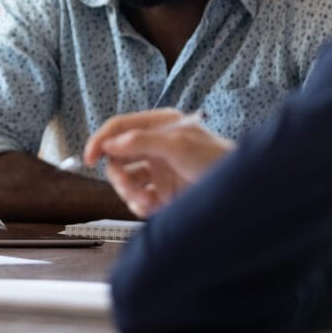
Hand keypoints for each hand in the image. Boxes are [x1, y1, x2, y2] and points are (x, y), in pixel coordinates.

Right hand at [83, 109, 232, 217]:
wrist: (242, 194)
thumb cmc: (218, 161)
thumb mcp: (178, 146)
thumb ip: (142, 141)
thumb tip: (111, 144)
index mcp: (159, 125)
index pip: (119, 127)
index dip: (101, 141)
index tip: (89, 158)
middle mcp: (155, 146)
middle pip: (117, 157)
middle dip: (119, 175)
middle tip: (129, 187)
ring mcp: (158, 170)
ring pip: (125, 180)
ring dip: (130, 193)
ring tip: (146, 202)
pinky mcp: (161, 192)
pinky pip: (137, 199)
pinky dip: (139, 206)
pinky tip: (154, 207)